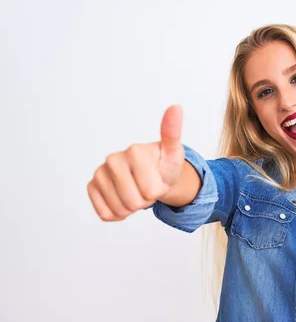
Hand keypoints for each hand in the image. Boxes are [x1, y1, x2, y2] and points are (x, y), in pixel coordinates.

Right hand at [87, 105, 184, 220]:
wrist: (153, 175)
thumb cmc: (163, 166)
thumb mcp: (174, 153)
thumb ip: (173, 133)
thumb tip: (176, 107)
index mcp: (134, 151)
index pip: (151, 191)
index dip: (158, 191)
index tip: (158, 178)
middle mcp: (112, 159)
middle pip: (134, 202)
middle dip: (146, 200)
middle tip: (148, 186)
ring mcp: (99, 172)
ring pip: (120, 209)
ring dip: (133, 208)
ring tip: (137, 191)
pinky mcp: (92, 186)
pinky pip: (106, 214)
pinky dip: (118, 214)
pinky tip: (124, 198)